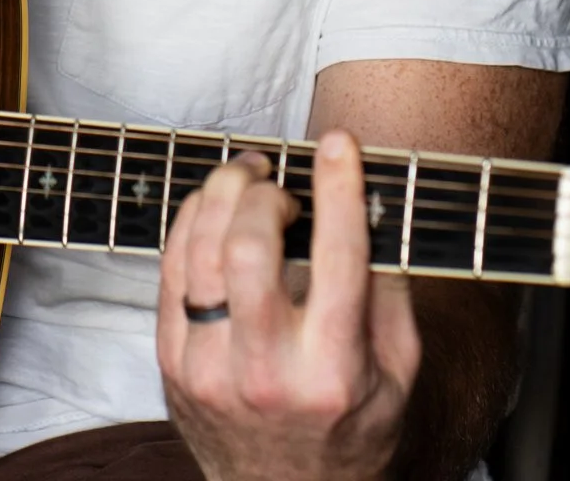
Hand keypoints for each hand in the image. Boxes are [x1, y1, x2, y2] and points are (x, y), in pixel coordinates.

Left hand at [158, 133, 421, 480]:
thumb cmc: (352, 424)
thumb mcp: (399, 368)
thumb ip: (388, 289)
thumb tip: (364, 206)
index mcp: (334, 370)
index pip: (338, 260)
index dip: (338, 190)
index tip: (338, 144)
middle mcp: (266, 372)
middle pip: (248, 250)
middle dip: (264, 193)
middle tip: (281, 181)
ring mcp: (209, 370)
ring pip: (199, 252)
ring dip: (221, 195)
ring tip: (247, 179)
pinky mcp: (171, 363)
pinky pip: (170, 270)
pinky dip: (191, 224)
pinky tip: (214, 210)